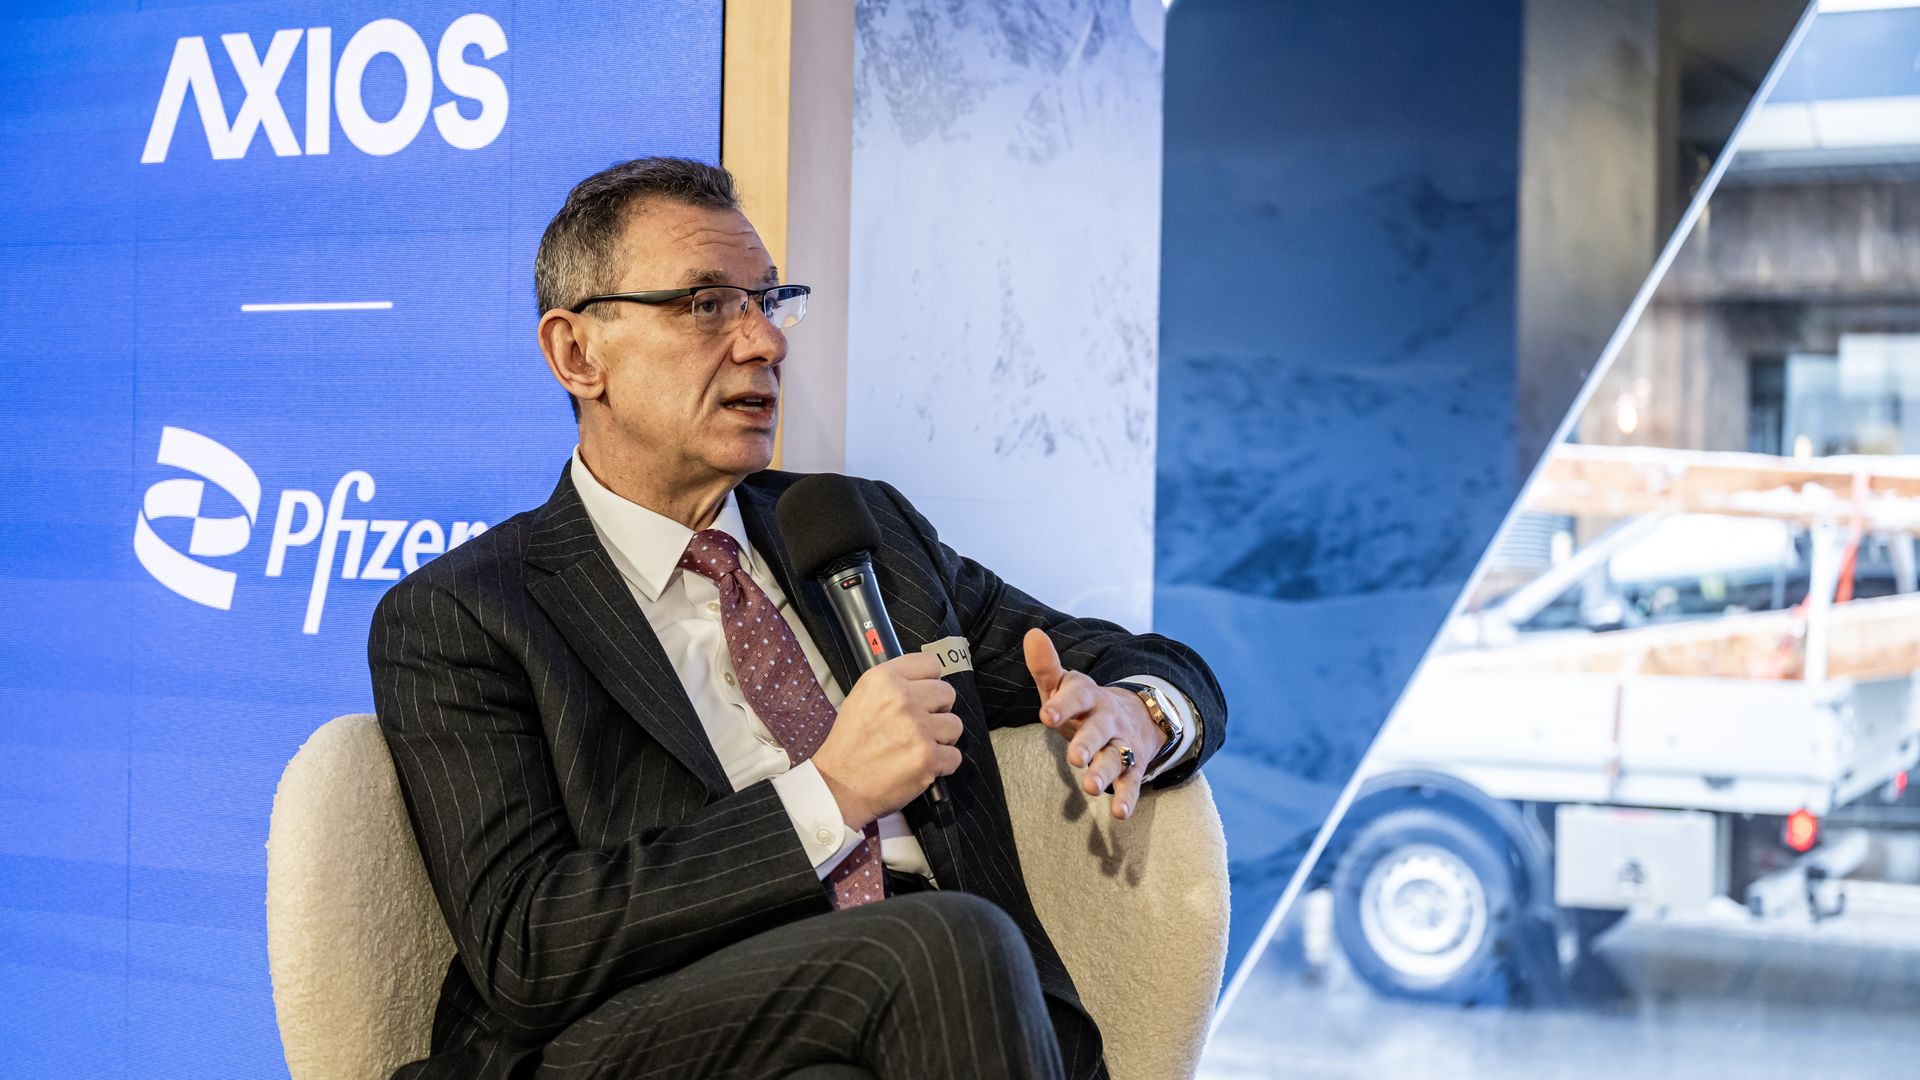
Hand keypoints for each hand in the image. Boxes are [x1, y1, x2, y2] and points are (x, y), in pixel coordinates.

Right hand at [812, 653, 962, 829]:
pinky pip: (954, 755)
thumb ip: (893, 684)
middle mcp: (902, 699)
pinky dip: (942, 764)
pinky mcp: (927, 757)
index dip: (930, 682)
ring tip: (918, 747)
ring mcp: (917, 728)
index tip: (925, 695)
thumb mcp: (861, 698)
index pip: (931, 664)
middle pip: (947, 693)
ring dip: (941, 738)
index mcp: (884, 679)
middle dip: (937, 711)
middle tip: (919, 726)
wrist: (839, 785)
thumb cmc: (850, 744)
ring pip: (955, 725)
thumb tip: (925, 681)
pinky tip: (921, 765)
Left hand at [1022, 628, 1166, 819]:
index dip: (1063, 706)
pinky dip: (1128, 798)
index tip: (1047, 714)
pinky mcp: (1134, 766)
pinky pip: (1132, 783)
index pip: (1077, 697)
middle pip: (1100, 730)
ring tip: (1090, 787)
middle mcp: (1108, 719)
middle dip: (1088, 742)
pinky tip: (1119, 814)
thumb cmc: (1084, 704)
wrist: (1135, 715)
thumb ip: (1046, 666)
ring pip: (1116, 757)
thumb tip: (1031, 634)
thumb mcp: (1065, 685)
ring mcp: (1123, 743)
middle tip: (1074, 757)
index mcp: (1089, 696)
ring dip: (1104, 772)